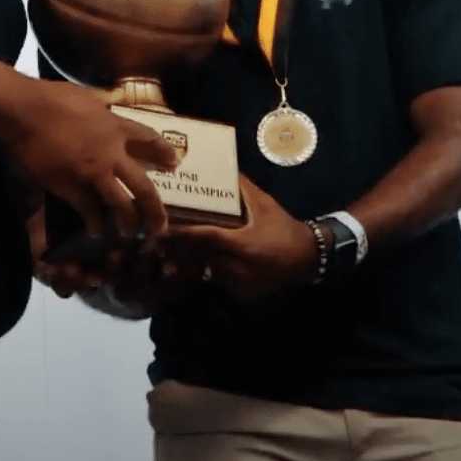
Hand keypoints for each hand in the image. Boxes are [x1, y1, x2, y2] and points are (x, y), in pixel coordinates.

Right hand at [5, 80, 178, 241]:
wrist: (24, 112)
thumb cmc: (50, 97)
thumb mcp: (85, 95)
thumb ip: (100, 104)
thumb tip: (106, 102)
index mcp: (115, 126)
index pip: (148, 139)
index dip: (163, 151)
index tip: (173, 162)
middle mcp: (111, 154)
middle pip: (143, 186)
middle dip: (155, 209)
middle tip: (160, 225)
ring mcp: (93, 173)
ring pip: (121, 205)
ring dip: (128, 222)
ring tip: (130, 233)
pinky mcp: (71, 187)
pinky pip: (90, 211)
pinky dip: (95, 223)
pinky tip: (96, 231)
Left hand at [161, 175, 318, 300]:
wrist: (306, 257)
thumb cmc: (282, 226)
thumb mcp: (262, 203)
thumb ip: (241, 187)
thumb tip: (223, 166)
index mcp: (240, 243)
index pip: (202, 237)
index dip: (180, 233)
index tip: (159, 227)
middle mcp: (235, 266)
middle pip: (197, 257)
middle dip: (176, 250)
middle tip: (154, 241)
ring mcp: (237, 283)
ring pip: (204, 272)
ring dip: (189, 264)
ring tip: (165, 255)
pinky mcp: (240, 295)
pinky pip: (216, 283)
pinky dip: (207, 274)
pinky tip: (194, 266)